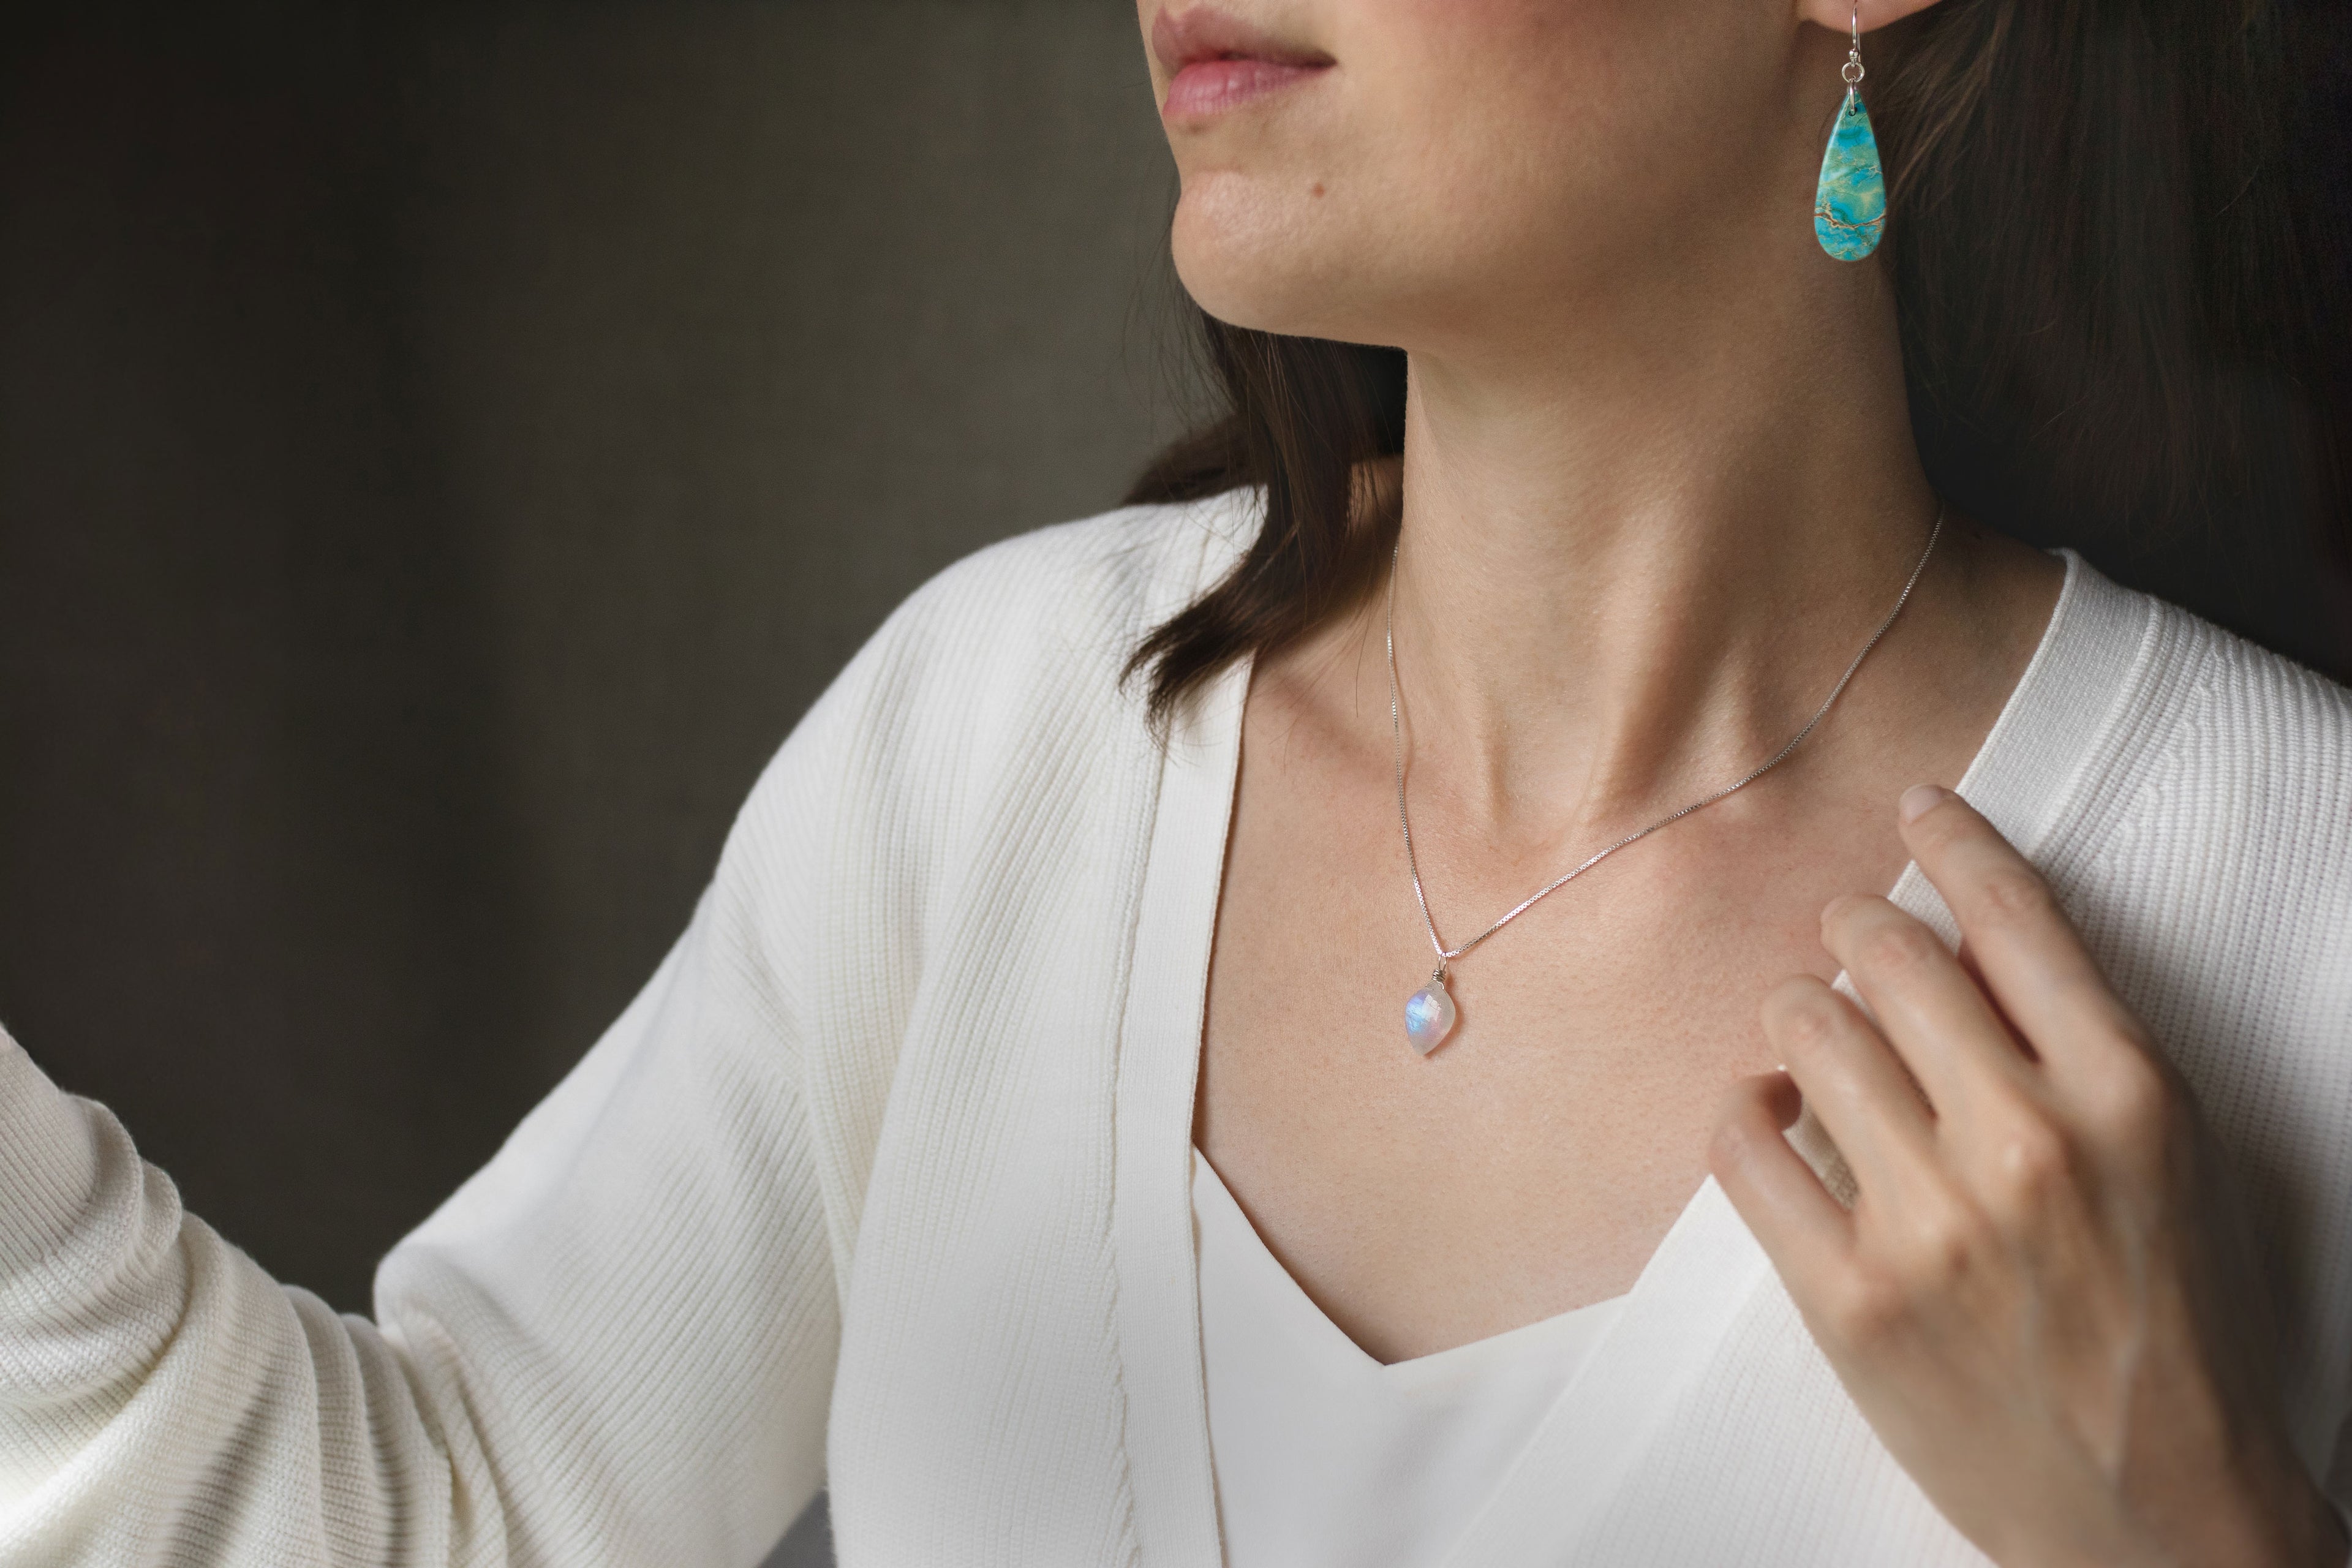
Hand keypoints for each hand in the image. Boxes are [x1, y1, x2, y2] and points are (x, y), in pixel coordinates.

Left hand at [1709, 785, 2348, 1567]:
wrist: (2157, 1507)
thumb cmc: (2173, 1323)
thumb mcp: (2174, 1157)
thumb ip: (2077, 1045)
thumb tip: (1961, 943)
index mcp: (2125, 1097)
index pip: (2014, 917)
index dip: (1951, 843)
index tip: (1914, 809)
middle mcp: (2025, 1144)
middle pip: (1887, 956)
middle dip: (1856, 929)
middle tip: (1851, 944)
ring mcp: (1929, 1222)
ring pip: (1805, 1030)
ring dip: (1798, 1016)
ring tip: (1814, 1040)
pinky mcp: (1848, 1295)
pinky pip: (1743, 1145)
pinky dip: (1744, 1111)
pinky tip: (1767, 1113)